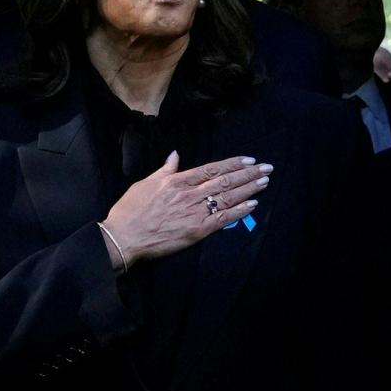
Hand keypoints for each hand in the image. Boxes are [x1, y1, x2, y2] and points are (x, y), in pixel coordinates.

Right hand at [101, 151, 268, 268]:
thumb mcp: (144, 184)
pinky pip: (223, 219)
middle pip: (224, 181)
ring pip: (227, 197)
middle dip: (248, 174)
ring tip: (265, 182)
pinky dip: (240, 211)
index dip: (232, 164)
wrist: (123, 236)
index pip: (211, 169)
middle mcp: (189, 194)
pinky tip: (253, 204)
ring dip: (248, 189)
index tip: (249, 160)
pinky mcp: (197, 230)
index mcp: (176, 181)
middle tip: (267, 168)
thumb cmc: (130, 211)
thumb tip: (175, 155)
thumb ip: (164, 170)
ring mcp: (195, 212)